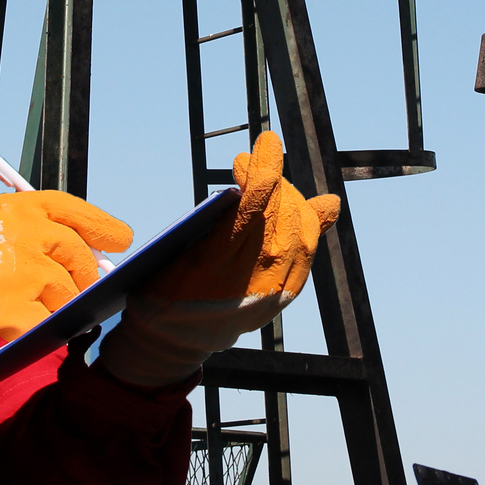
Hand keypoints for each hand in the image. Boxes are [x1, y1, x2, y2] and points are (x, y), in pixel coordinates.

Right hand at [0, 190, 131, 362]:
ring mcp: (16, 271)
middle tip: (86, 289)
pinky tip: (30, 330)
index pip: (68, 208)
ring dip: (60, 307)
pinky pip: (47, 323)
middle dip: (85, 275)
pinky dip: (44, 331)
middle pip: (75, 253)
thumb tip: (84, 250)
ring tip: (40, 311)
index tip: (121, 238)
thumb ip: (29, 234)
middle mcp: (18, 233)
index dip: (99, 223)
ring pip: (65, 292)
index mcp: (12, 209)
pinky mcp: (9, 307)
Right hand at [96, 132, 340, 386]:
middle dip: (274, 178)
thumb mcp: (173, 250)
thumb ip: (214, 219)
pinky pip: (308, 256)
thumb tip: (252, 187)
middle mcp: (250, 281)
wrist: (174, 342)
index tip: (266, 143)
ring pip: (301, 234)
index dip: (265, 169)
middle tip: (256, 157)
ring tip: (273, 180)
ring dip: (292, 197)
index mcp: (213, 265)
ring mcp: (272, 294)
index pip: (253, 207)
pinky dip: (313, 226)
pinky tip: (318, 204)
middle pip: (280, 216)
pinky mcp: (283, 299)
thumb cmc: (165, 287)